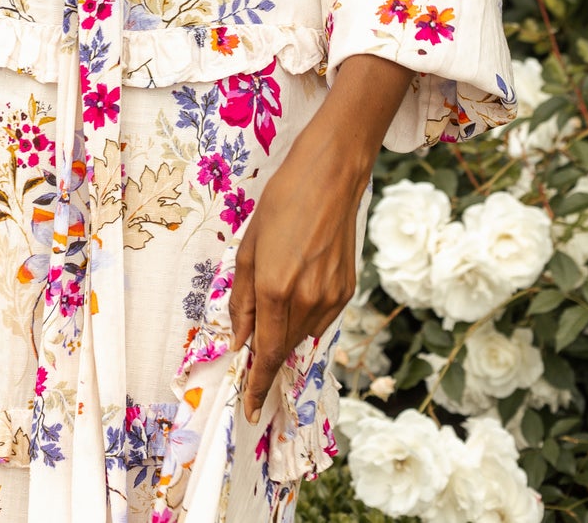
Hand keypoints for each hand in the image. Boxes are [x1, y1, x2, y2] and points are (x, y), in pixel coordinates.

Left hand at [228, 139, 361, 424]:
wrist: (330, 178)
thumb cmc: (282, 204)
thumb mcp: (249, 247)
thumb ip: (243, 298)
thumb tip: (240, 339)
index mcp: (276, 289)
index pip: (267, 354)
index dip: (257, 385)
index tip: (251, 409)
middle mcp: (306, 301)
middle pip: (284, 347)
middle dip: (268, 350)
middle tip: (254, 334)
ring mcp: (331, 298)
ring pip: (303, 335)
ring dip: (286, 330)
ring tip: (280, 290)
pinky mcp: (347, 292)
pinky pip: (320, 319)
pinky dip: (305, 315)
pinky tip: (300, 283)